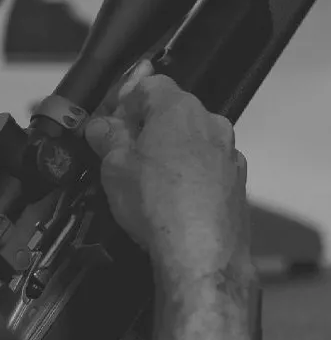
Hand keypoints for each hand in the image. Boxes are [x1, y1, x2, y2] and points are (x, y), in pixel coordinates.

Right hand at [85, 61, 252, 290]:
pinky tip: (173, 199)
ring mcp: (228, 152)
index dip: (126, 102)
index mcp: (179, 108)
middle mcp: (210, 123)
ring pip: (193, 140)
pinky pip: (209, 166)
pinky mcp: (237, 180)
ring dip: (171, 151)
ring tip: (147, 182)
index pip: (149, 84)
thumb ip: (107, 137)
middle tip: (124, 153)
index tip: (112, 123)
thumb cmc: (160, 206)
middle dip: (148, 127)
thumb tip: (102, 127)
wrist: (202, 254)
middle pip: (173, 111)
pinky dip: (192, 174)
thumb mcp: (114, 167)